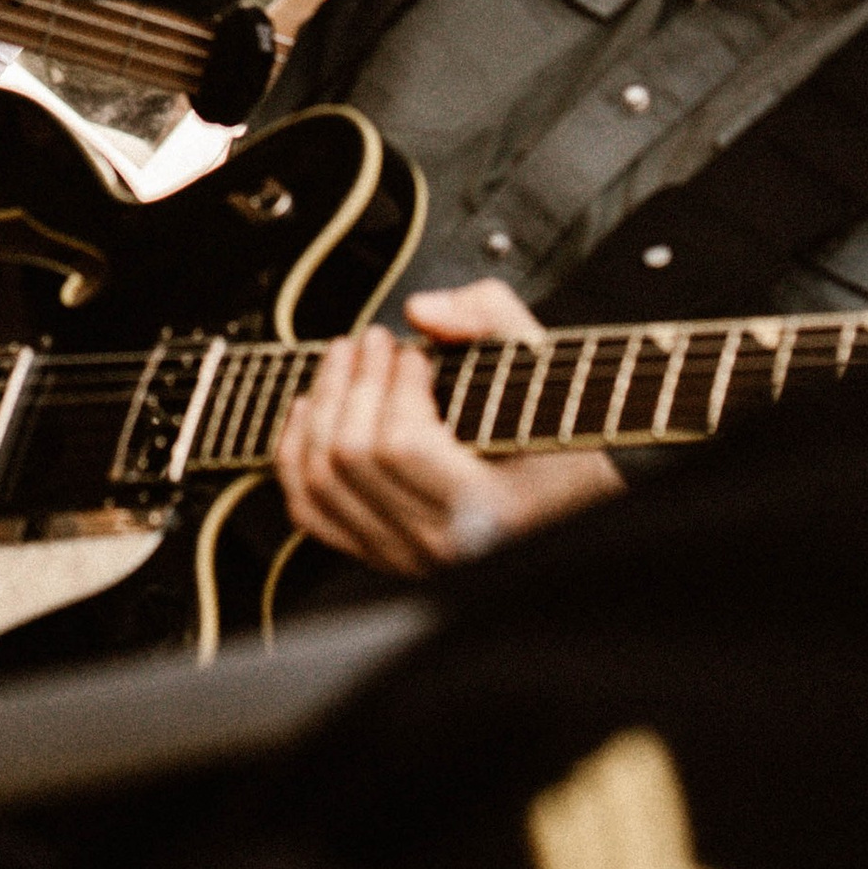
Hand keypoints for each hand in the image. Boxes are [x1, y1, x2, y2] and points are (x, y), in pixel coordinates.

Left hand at [274, 282, 621, 576]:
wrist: (572, 479)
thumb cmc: (557, 420)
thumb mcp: (538, 356)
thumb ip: (487, 316)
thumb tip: (420, 311)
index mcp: (484, 509)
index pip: (401, 444)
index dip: (396, 383)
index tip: (415, 353)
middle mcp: (439, 546)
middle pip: (350, 455)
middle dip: (352, 381)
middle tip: (370, 340)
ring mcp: (404, 557)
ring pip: (320, 481)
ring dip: (321, 406)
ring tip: (342, 361)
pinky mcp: (379, 553)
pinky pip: (309, 512)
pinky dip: (295, 458)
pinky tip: (307, 409)